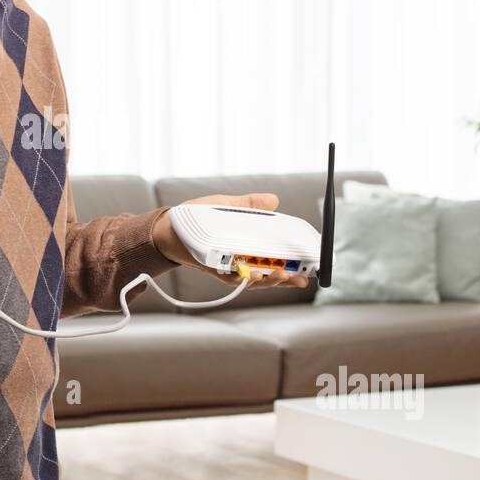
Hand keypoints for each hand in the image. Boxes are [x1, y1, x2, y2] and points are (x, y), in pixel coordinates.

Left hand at [151, 192, 310, 289]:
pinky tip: (257, 275)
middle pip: (270, 272)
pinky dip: (246, 278)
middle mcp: (241, 259)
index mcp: (248, 244)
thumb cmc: (197, 216)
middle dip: (287, 277)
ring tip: (283, 276)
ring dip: (270, 279)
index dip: (294, 260)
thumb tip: (274, 199)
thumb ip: (250, 204)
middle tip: (303, 277)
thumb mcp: (228, 204)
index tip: (310, 261)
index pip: (276, 255)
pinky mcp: (215, 270)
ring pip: (254, 279)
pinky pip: (233, 278)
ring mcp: (229, 266)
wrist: (169, 226)